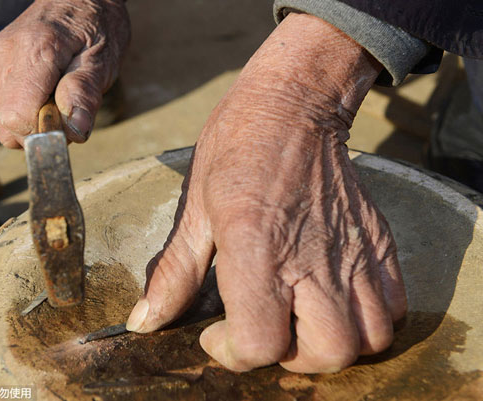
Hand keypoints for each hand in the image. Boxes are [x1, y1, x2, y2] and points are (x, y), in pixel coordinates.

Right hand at [0, 0, 129, 147]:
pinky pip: (4, 107)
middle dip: (40, 130)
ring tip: (60, 94)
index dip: (44, 131)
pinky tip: (46, 90)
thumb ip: (85, 92)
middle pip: (8, 123)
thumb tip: (74, 130)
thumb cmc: (96, 26)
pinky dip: (27, 109)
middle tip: (69, 109)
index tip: (68, 123)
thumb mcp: (103, 59)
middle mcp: (5, 55)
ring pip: (4, 120)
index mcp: (33, 51)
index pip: (17, 116)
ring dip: (34, 120)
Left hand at [126, 13, 406, 372]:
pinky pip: (395, 307)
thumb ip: (173, 274)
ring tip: (302, 322)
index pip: (259, 342)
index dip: (232, 353)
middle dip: (287, 358)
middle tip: (263, 329)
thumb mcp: (195, 207)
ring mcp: (352, 251)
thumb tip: (143, 322)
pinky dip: (369, 322)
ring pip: (366, 341)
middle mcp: (311, 257)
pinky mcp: (378, 241)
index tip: (217, 333)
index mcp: (256, 248)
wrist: (295, 103)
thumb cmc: (236, 147)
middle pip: (324, 354)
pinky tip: (336, 302)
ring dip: (331, 347)